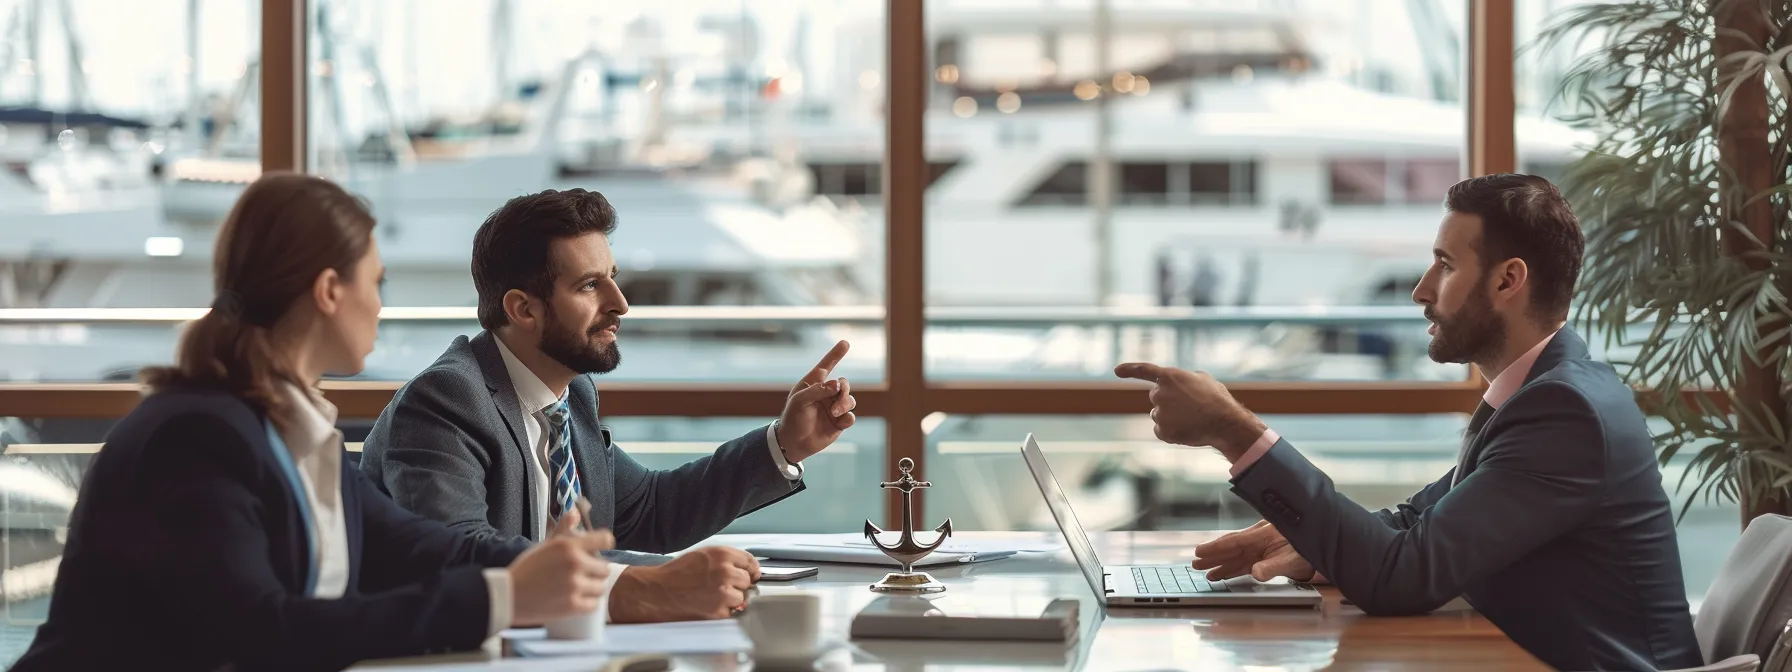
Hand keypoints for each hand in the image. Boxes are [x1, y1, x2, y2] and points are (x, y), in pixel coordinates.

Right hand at [508, 510, 614, 625]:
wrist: (509, 596)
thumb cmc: (527, 569)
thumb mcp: (544, 545)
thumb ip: (563, 529)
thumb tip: (575, 513)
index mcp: (568, 545)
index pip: (605, 539)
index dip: (604, 545)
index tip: (599, 551)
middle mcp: (575, 563)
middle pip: (604, 567)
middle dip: (595, 571)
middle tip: (583, 574)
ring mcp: (575, 585)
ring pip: (601, 587)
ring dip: (593, 588)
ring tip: (579, 588)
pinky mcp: (573, 606)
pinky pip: (594, 604)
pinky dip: (588, 603)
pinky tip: (578, 599)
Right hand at [609, 546, 759, 622]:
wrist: (658, 592)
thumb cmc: (675, 574)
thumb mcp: (702, 556)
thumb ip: (725, 560)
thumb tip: (744, 569)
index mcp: (722, 554)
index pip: (750, 561)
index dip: (750, 569)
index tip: (750, 574)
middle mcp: (725, 572)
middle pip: (747, 580)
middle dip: (738, 585)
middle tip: (722, 587)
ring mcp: (723, 592)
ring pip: (742, 597)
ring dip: (732, 599)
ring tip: (713, 596)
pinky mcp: (719, 611)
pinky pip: (732, 612)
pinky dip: (724, 611)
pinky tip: (709, 605)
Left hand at [776, 340, 856, 462]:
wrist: (793, 444)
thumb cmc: (792, 419)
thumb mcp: (800, 401)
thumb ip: (818, 390)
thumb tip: (837, 384)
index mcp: (813, 385)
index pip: (826, 366)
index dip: (836, 354)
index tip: (845, 343)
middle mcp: (825, 394)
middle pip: (843, 384)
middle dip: (843, 388)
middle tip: (837, 395)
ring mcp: (833, 408)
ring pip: (849, 400)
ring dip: (844, 404)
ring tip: (834, 413)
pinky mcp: (839, 422)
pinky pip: (851, 416)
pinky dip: (848, 417)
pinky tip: (840, 421)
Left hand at [1113, 362, 1265, 460]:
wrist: (1224, 422)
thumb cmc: (1216, 399)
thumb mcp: (1203, 380)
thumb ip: (1185, 378)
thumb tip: (1181, 384)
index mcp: (1169, 376)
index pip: (1144, 370)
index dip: (1129, 369)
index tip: (1116, 370)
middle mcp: (1159, 393)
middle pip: (1156, 396)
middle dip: (1167, 400)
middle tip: (1189, 406)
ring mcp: (1159, 413)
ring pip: (1158, 414)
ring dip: (1170, 416)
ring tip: (1191, 418)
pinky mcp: (1161, 431)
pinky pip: (1161, 430)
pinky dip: (1171, 431)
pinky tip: (1186, 430)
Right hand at [1193, 520, 1316, 581]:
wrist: (1322, 548)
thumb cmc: (1308, 550)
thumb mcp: (1293, 560)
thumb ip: (1273, 566)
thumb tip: (1255, 573)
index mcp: (1264, 534)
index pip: (1235, 541)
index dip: (1216, 547)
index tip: (1200, 551)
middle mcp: (1258, 539)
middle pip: (1231, 548)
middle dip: (1212, 556)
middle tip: (1195, 563)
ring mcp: (1260, 548)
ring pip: (1234, 556)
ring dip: (1219, 564)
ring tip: (1203, 572)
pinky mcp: (1263, 556)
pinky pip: (1242, 563)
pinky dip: (1230, 569)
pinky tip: (1219, 575)